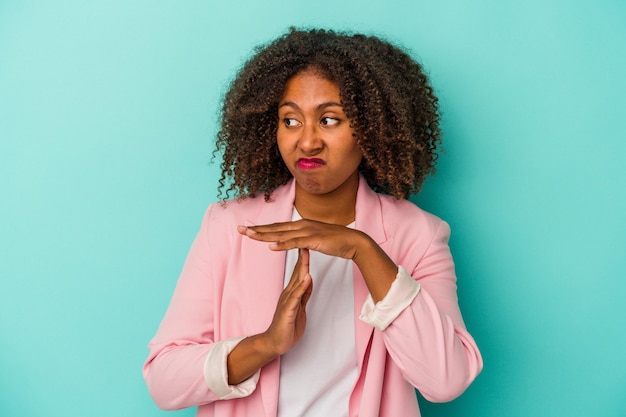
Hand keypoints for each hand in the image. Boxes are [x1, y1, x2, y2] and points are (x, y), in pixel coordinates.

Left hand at [237, 219, 364, 259]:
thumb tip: (294, 241)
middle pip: (274, 228)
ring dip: (264, 235)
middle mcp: (301, 225)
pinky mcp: (313, 239)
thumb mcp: (315, 239)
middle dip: (256, 229)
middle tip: (239, 229)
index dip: (261, 228)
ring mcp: (307, 231)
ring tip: (249, 236)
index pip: (277, 227)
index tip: (247, 229)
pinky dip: (282, 244)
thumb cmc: (336, 241)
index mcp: (301, 225)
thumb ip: (303, 239)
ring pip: (281, 234)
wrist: (353, 241)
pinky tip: (271, 246)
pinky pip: (294, 243)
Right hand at [262, 248, 312, 355]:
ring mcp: (287, 301)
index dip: (304, 258)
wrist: (275, 342)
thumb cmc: (287, 326)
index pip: (299, 272)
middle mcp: (288, 293)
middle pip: (297, 272)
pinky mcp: (288, 310)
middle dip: (303, 256)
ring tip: (306, 252)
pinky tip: (307, 278)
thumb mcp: (299, 307)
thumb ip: (304, 294)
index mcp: (291, 292)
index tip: (308, 244)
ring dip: (302, 266)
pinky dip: (302, 287)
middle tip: (306, 239)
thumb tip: (309, 280)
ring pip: (296, 281)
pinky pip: (296, 297)